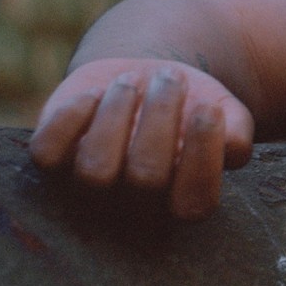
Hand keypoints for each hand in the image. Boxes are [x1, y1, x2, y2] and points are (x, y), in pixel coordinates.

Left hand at [29, 59, 254, 218]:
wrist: (144, 79)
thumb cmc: (191, 106)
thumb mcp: (224, 112)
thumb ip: (237, 131)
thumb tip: (232, 146)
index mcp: (182, 204)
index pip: (193, 204)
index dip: (203, 155)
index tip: (208, 107)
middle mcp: (134, 208)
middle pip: (146, 178)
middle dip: (161, 116)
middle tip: (170, 77)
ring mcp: (87, 189)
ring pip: (95, 170)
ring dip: (118, 114)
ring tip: (133, 80)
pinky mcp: (53, 161)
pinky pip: (48, 153)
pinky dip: (71, 117)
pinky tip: (95, 94)